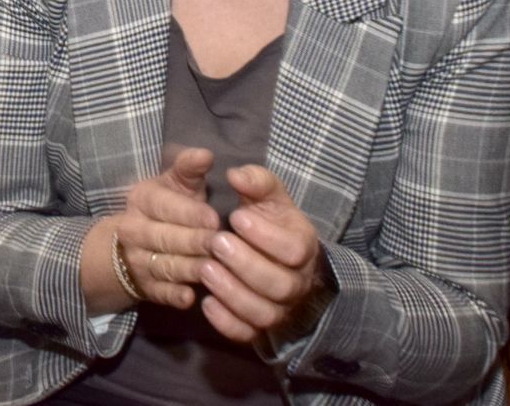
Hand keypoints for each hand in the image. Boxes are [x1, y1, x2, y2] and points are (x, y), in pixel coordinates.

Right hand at [109, 148, 222, 311]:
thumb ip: (191, 168)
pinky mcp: (146, 287)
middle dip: (193, 242)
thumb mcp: (177, 183)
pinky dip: (175, 296)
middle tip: (220, 245)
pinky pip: (160, 293)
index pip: (164, 206)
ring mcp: (137, 260)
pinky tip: (191, 297)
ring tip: (214, 269)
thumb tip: (205, 154)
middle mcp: (134, 229)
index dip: (189, 213)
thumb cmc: (172, 206)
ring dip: (189, 269)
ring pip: (164, 265)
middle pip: (164, 238)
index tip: (215, 218)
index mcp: (142, 199)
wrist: (134, 244)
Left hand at [197, 165, 328, 345]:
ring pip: (264, 313)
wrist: (269, 250)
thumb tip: (236, 175)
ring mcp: (279, 308)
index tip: (236, 216)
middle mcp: (296, 282)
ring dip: (233, 293)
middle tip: (215, 243)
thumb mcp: (266, 193)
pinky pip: (247, 334)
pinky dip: (227, 323)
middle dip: (246, 264)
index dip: (266, 236)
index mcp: (303, 246)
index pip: (294, 249)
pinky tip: (206, 302)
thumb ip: (255, 180)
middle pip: (280, 285)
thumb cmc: (266, 217)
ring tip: (205, 269)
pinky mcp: (257, 326)